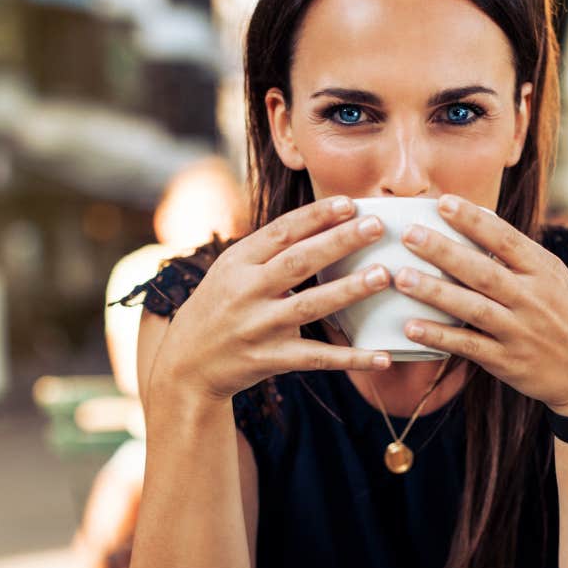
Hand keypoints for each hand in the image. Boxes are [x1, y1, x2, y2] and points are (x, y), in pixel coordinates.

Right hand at [148, 196, 393, 407]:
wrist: (185, 365)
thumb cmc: (218, 307)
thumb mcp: (231, 270)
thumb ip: (268, 250)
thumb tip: (322, 220)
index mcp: (237, 262)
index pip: (281, 232)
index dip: (316, 216)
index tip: (350, 203)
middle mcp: (246, 291)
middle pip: (299, 262)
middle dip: (339, 242)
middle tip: (376, 226)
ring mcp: (259, 327)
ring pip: (310, 306)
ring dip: (348, 291)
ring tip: (382, 276)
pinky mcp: (271, 360)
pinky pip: (317, 357)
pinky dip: (351, 358)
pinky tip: (383, 356)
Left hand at [392, 194, 567, 415]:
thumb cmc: (566, 317)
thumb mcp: (555, 279)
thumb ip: (520, 257)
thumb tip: (478, 222)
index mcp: (543, 271)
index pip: (505, 238)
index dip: (474, 220)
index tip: (444, 202)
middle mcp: (532, 298)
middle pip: (482, 270)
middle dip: (443, 251)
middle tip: (409, 235)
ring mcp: (520, 331)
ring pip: (472, 307)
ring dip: (434, 292)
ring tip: (401, 277)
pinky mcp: (508, 361)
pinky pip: (468, 346)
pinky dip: (440, 336)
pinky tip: (411, 326)